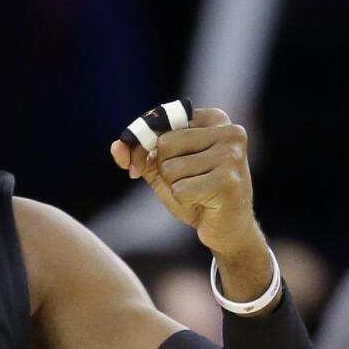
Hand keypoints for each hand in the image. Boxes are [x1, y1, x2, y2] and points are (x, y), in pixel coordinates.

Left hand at [110, 106, 257, 256]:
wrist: (225, 229)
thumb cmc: (195, 193)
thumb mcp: (164, 168)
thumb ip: (139, 153)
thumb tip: (116, 147)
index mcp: (214, 119)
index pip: (161, 119)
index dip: (143, 143)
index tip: (144, 162)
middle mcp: (230, 132)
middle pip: (164, 144)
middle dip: (164, 169)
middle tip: (188, 181)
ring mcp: (232, 156)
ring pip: (170, 168)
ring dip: (175, 187)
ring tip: (198, 191)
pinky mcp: (229, 181)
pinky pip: (180, 189)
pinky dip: (183, 200)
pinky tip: (204, 202)